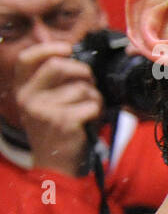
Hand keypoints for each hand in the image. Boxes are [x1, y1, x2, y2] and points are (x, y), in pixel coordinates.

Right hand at [14, 40, 101, 174]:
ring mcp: (44, 110)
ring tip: (89, 109)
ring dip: (94, 96)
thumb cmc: (56, 130)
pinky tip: (91, 119)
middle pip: (57, 66)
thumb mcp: (44, 104)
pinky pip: (91, 104)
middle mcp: (28, 98)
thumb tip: (74, 57)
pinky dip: (98, 110)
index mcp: (22, 90)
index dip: (47, 48)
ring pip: (81, 88)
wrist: (55, 165)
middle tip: (90, 81)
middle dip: (82, 70)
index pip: (25, 59)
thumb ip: (52, 82)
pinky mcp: (63, 121)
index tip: (67, 49)